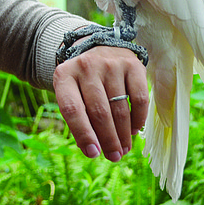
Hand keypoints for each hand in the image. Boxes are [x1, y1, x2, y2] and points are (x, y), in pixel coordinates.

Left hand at [52, 45, 148, 161]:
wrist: (98, 48)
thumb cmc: (82, 81)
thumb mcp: (71, 92)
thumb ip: (77, 117)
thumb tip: (93, 150)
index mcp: (64, 75)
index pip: (72, 109)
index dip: (83, 134)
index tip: (93, 154)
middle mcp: (86, 66)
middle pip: (99, 112)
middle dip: (107, 139)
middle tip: (114, 156)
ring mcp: (110, 64)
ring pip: (119, 108)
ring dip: (123, 134)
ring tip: (123, 148)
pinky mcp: (133, 65)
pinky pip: (139, 99)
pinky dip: (138, 119)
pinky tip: (134, 130)